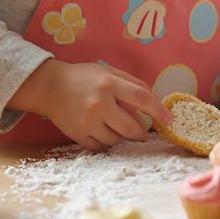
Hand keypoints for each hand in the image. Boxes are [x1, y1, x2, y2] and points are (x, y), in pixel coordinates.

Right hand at [9, 59, 172, 150]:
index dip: (159, 111)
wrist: (50, 86)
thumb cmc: (84, 77)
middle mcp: (99, 103)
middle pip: (131, 127)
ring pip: (116, 139)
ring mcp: (87, 121)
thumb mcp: (109, 71)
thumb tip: (155, 100)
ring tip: (115, 126)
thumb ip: (133, 83)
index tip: (169, 120)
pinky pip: (100, 147)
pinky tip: (101, 131)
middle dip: (141, 133)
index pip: (142, 98)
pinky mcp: (77, 134)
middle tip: (142, 132)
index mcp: (109, 84)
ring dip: (121, 136)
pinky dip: (105, 142)